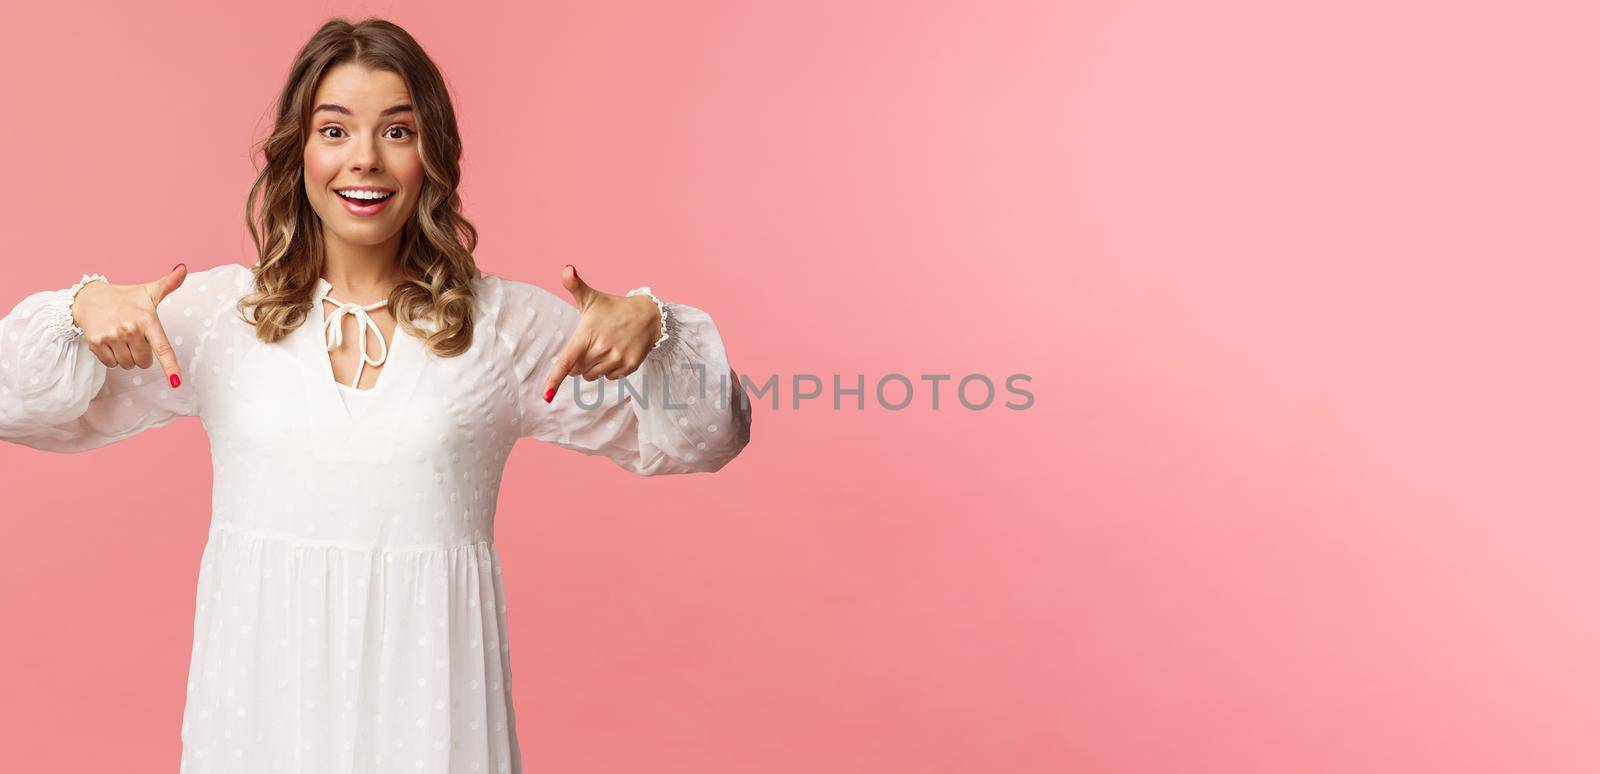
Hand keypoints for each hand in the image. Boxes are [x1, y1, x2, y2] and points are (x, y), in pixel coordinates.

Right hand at [70, 263, 188, 387]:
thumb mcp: (148, 292)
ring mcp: (111, 336)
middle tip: (134, 338)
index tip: (176, 382)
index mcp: (147, 319)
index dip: (170, 366)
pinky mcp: (96, 342)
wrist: (88, 297)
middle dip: (142, 355)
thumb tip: (184, 268)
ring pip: (128, 365)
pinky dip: (112, 358)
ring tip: (121, 339)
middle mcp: (130, 328)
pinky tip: (109, 342)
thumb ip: (169, 284)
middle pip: (144, 362)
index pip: (162, 347)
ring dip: (127, 358)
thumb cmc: (125, 298)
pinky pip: (111, 364)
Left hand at [542, 264, 662, 401]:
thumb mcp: (592, 297)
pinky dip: (609, 369)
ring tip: (605, 347)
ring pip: (592, 376)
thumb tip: (566, 268)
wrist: (649, 315)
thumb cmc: (613, 308)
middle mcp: (601, 348)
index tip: (546, 396)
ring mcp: (617, 358)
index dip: (555, 379)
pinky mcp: (629, 366)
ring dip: (593, 366)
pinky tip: (617, 353)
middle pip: (577, 371)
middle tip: (591, 344)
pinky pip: (610, 378)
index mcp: (586, 333)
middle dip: (579, 361)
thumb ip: (574, 285)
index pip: (567, 361)